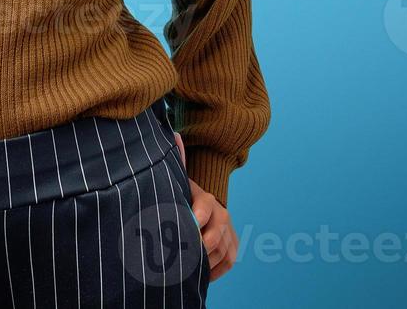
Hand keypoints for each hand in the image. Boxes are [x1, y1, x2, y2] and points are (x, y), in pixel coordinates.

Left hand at [175, 132, 239, 282]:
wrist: (200, 207)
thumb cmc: (180, 195)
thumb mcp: (177, 181)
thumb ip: (176, 161)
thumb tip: (173, 133)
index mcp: (205, 198)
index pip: (205, 206)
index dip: (196, 217)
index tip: (187, 227)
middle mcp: (221, 214)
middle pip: (216, 234)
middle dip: (200, 246)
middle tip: (182, 256)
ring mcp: (228, 232)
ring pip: (223, 250)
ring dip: (206, 261)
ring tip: (186, 267)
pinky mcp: (233, 246)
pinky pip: (228, 262)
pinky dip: (215, 270)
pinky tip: (199, 274)